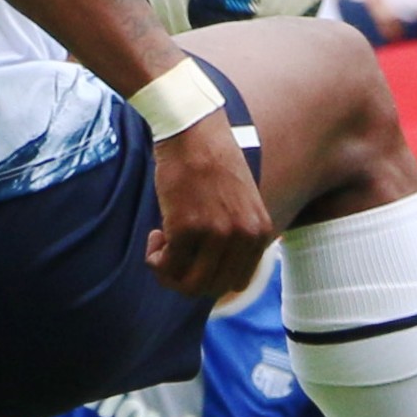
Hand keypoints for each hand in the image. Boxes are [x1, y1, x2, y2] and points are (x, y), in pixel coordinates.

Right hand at [142, 104, 271, 302]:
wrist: (192, 129)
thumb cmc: (212, 161)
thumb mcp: (241, 201)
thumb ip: (236, 234)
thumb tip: (212, 273)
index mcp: (261, 232)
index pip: (237, 282)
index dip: (210, 277)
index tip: (195, 257)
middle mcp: (243, 237)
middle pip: (212, 287)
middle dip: (186, 280)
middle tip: (171, 255)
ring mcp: (216, 234)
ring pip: (189, 284)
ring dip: (169, 274)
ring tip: (161, 248)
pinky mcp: (186, 228)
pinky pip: (167, 265)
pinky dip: (155, 259)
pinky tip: (154, 235)